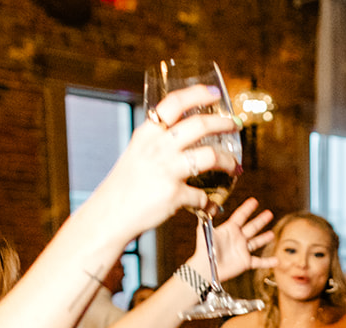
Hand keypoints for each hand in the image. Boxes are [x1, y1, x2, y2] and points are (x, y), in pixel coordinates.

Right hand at [87, 85, 238, 233]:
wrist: (110, 214)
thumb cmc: (126, 185)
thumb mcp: (137, 152)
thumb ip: (158, 141)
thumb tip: (186, 133)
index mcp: (148, 133)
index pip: (175, 102)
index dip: (198, 94)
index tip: (215, 94)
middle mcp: (158, 147)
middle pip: (200, 125)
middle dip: (224, 123)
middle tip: (235, 126)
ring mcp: (167, 170)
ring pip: (211, 156)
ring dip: (229, 161)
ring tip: (235, 166)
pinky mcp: (174, 194)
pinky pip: (202, 196)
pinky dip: (208, 203)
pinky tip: (209, 206)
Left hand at [197, 199, 276, 282]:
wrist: (205, 268)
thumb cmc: (204, 250)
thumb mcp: (204, 230)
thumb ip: (206, 217)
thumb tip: (205, 204)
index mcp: (229, 229)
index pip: (240, 216)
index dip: (247, 208)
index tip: (254, 201)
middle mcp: (237, 238)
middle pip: (252, 227)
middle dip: (260, 220)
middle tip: (269, 213)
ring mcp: (242, 250)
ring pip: (256, 242)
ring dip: (264, 238)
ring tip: (272, 234)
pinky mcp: (245, 262)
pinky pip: (259, 261)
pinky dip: (268, 262)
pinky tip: (276, 260)